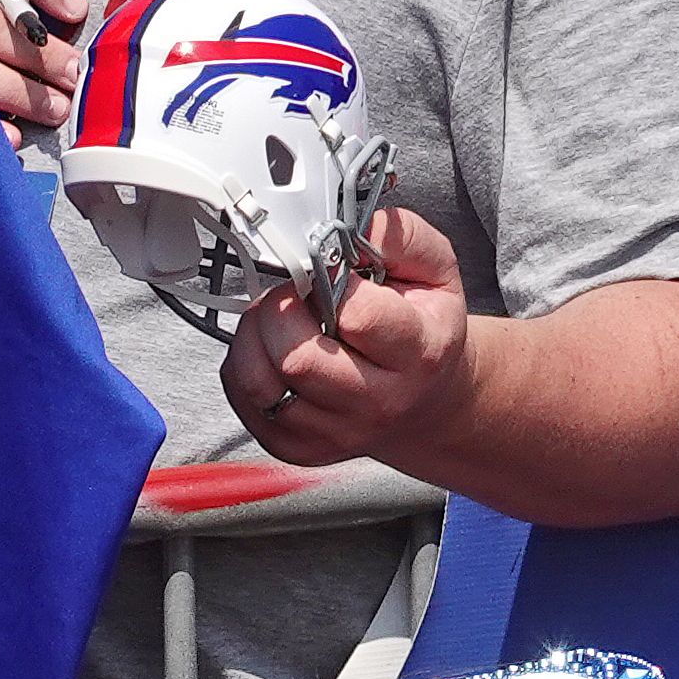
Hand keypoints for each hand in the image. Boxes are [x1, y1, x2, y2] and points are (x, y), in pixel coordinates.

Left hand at [219, 202, 473, 467]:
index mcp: (417, 352)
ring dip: (253, 337)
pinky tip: (270, 350)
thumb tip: (342, 229)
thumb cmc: (424, 328)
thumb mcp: (435, 270)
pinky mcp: (299, 449)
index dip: (329, 281)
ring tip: (276, 320)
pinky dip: (244, 365)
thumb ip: (397, 236)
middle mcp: (377, 402)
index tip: (326, 271)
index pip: (357, 316)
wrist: (426, 400)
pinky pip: (244, 401)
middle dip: (279, 311)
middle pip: (296, 357)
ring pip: (260, 382)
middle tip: (291, 294)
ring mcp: (335, 433)